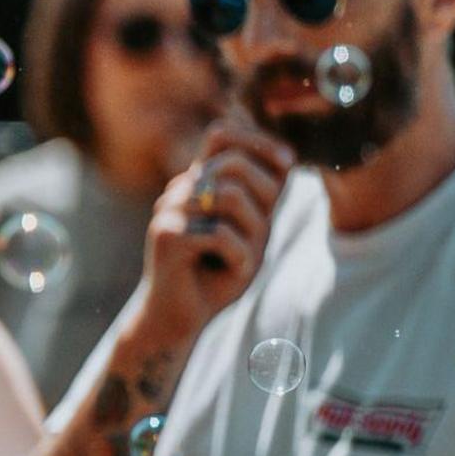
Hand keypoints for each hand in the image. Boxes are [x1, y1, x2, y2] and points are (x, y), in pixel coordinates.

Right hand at [127, 116, 291, 349]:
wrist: (178, 319)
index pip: (222, 136)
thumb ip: (261, 197)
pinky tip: (231, 271)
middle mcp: (180, 190)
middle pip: (234, 164)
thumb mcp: (250, 231)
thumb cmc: (217, 276)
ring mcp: (168, 210)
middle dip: (263, 198)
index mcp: (198, 184)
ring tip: (243, 257)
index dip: (259, 142)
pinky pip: (222, 235)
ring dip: (252, 233)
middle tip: (259, 235)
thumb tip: (285, 157)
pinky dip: (239, 257)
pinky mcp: (166, 235)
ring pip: (232, 197)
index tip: (288, 162)